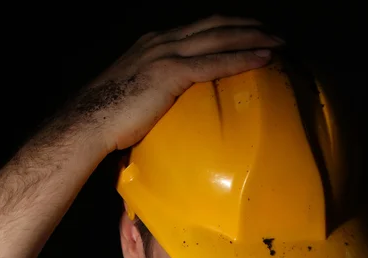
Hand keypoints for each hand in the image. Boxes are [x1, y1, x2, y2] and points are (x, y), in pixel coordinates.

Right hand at [68, 15, 282, 153]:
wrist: (89, 121)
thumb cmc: (108, 116)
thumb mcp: (134, 94)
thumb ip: (154, 91)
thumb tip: (164, 110)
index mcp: (154, 44)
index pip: (198, 29)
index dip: (226, 28)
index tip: (249, 32)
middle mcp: (162, 40)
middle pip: (214, 25)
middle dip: (247, 26)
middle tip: (273, 32)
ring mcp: (166, 54)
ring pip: (219, 37)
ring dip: (253, 38)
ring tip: (278, 42)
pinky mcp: (171, 74)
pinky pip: (215, 63)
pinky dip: (242, 59)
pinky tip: (264, 59)